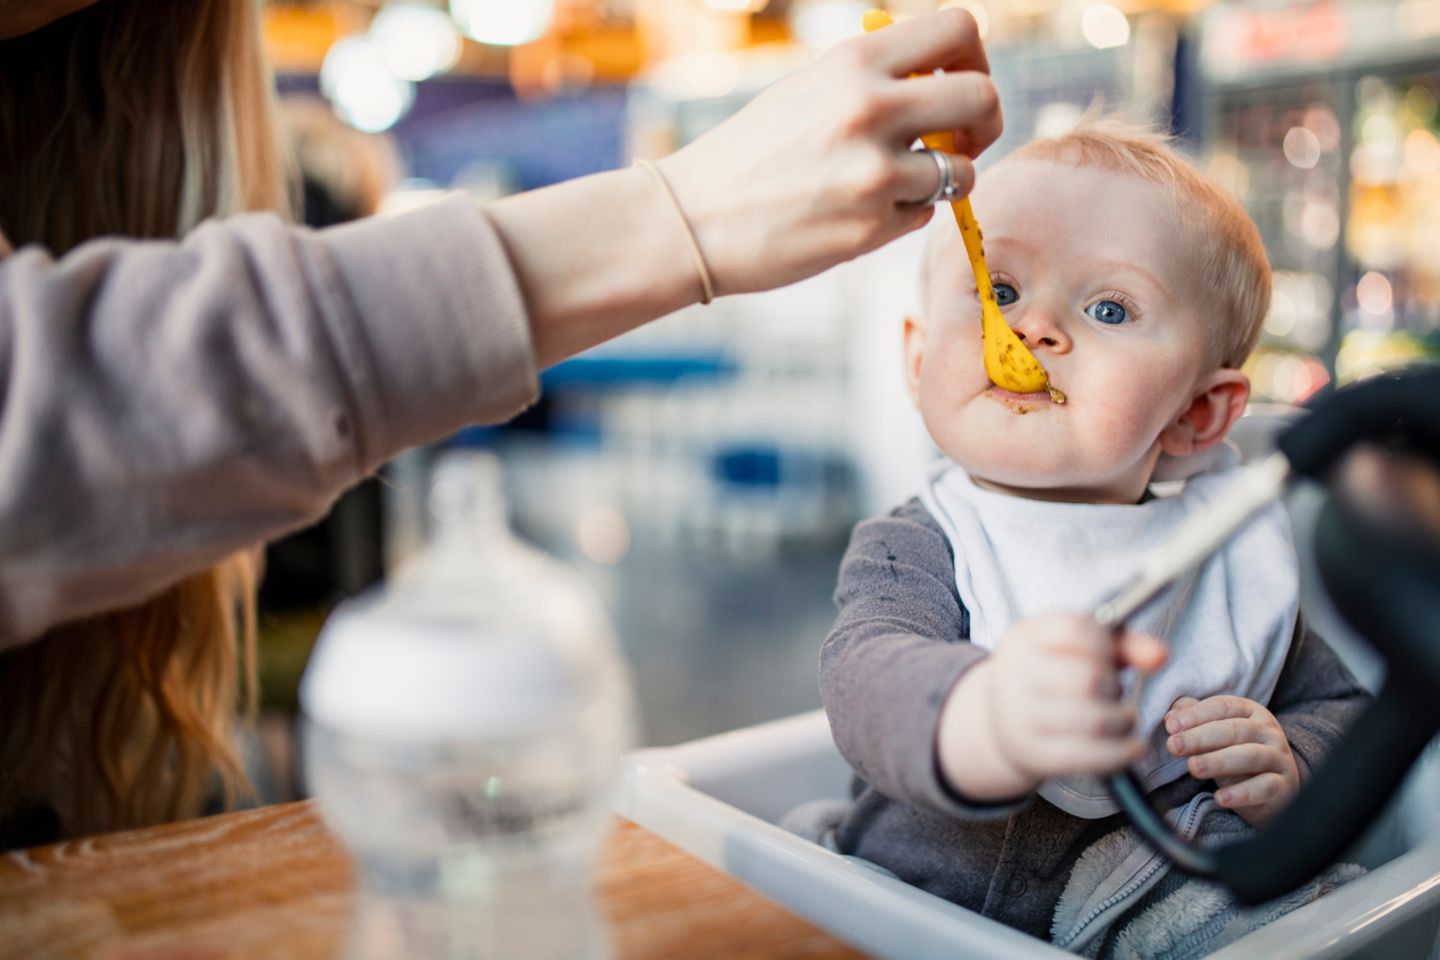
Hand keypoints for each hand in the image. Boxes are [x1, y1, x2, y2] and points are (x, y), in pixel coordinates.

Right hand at [662, 7, 1002, 295]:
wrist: (692, 219)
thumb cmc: (751, 154)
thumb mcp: (809, 90)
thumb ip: (874, 79)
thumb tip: (946, 80)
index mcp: (853, 62)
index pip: (959, 29)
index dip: (973, 58)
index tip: (956, 83)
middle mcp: (869, 110)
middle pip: (982, 97)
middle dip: (983, 122)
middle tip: (960, 140)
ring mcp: (873, 173)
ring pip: (962, 171)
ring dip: (944, 180)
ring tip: (897, 184)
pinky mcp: (869, 229)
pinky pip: (924, 216)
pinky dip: (904, 215)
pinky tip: (857, 213)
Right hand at [938, 613, 1166, 801]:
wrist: (999, 722)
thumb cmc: (1050, 678)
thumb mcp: (1076, 650)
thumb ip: (1123, 645)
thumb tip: (1160, 656)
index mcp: (1023, 638)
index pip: (1077, 630)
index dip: (1107, 644)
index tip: (1109, 657)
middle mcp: (1013, 674)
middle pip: (1088, 676)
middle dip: (1113, 685)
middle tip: (1111, 690)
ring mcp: (1018, 717)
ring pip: (1093, 719)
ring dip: (1123, 719)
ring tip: (1122, 717)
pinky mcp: (1033, 753)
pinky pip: (1088, 756)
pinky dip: (1122, 752)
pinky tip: (1132, 746)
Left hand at [1165, 695, 1299, 826]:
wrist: (1275, 790)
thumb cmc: (1237, 755)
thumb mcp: (1216, 736)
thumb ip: (1195, 720)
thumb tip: (1170, 716)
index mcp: (1251, 712)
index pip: (1223, 706)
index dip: (1196, 714)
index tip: (1170, 726)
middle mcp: (1268, 732)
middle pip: (1235, 730)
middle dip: (1200, 737)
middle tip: (1173, 746)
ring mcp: (1279, 758)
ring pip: (1250, 756)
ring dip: (1218, 761)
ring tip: (1192, 767)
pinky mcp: (1283, 787)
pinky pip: (1264, 788)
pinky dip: (1242, 793)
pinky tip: (1220, 798)